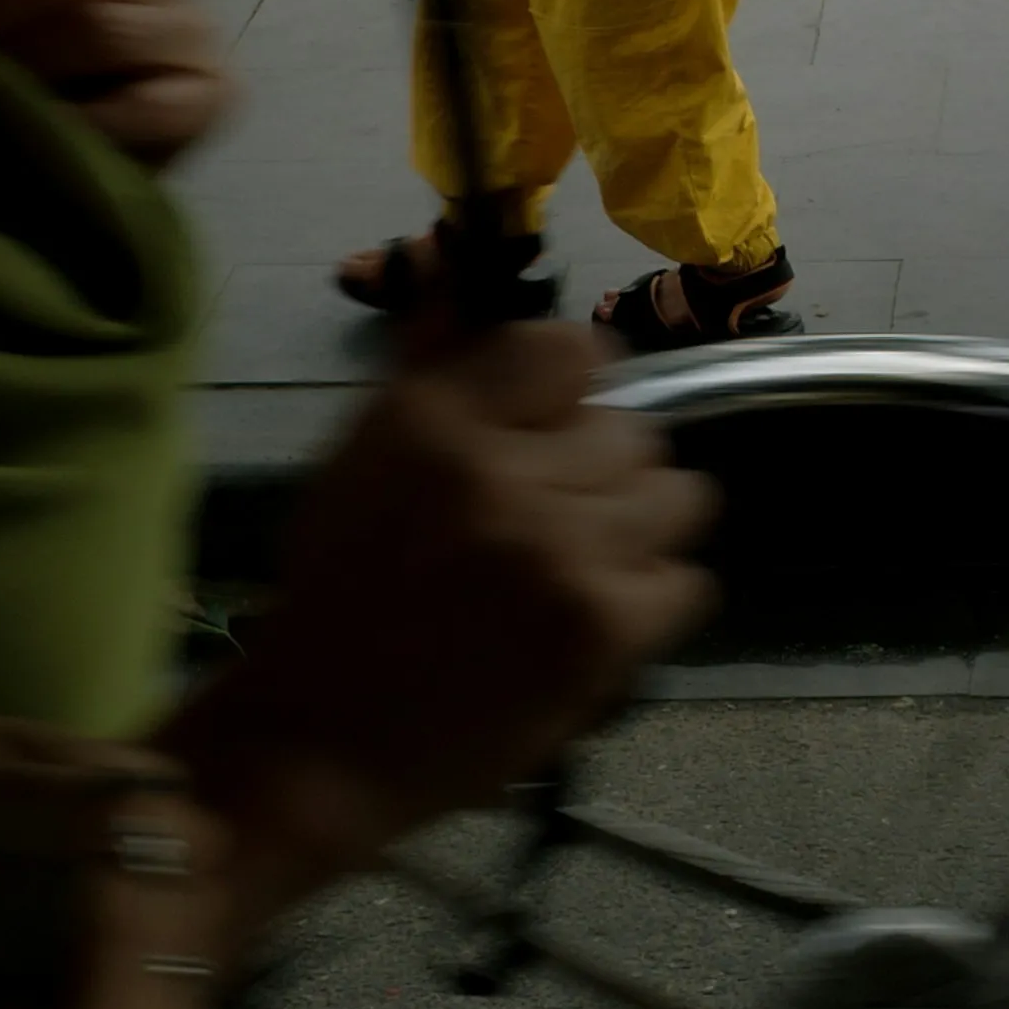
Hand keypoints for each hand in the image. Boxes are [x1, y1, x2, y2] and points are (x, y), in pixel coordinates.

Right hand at [166, 310, 719, 927]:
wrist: (318, 746)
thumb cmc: (337, 599)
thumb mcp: (361, 461)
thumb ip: (430, 365)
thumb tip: (461, 262)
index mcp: (434, 421)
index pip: (573, 348)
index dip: (572, 393)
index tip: (551, 433)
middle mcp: (502, 473)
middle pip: (634, 428)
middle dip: (602, 473)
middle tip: (553, 522)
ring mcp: (561, 551)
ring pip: (678, 496)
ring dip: (641, 532)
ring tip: (584, 568)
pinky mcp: (602, 629)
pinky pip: (690, 582)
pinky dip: (654, 602)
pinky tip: (597, 618)